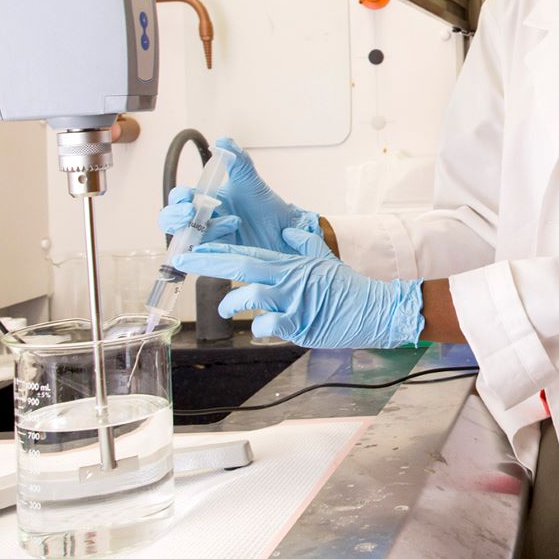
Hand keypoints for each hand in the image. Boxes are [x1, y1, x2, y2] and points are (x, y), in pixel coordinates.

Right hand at [158, 137, 320, 252]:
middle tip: (190, 213)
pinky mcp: (217, 257)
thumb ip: (238, 161)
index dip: (178, 199)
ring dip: (202, 232)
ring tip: (233, 223)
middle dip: (174, 218)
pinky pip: (201, 258)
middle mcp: (203, 221)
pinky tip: (230, 240)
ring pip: (185, 240)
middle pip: (172, 222)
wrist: (287, 232)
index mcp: (206, 200)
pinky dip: (207, 251)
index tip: (188, 198)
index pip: (180, 198)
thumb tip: (223, 141)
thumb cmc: (267, 208)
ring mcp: (209, 240)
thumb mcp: (251, 182)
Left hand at [170, 228, 424, 348]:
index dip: (217, 251)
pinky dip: (259, 328)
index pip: (247, 254)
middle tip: (185, 260)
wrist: (373, 309)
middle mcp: (287, 279)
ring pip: (250, 296)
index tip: (194, 249)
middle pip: (241, 267)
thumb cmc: (348, 288)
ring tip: (225, 308)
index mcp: (289, 265)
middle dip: (209, 263)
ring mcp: (292, 300)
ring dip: (232, 303)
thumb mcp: (326, 259)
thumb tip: (290, 229)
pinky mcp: (300, 323)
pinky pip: (269, 325)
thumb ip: (306, 243)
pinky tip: (259, 329)